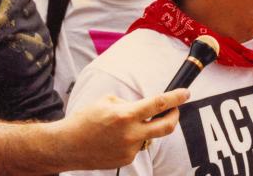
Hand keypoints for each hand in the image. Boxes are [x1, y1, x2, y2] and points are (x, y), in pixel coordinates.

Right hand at [60, 89, 189, 168]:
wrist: (67, 146)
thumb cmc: (84, 119)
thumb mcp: (106, 101)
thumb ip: (129, 104)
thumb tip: (143, 108)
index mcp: (126, 115)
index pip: (159, 104)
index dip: (176, 97)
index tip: (186, 93)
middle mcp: (131, 133)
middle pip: (166, 126)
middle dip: (175, 116)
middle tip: (174, 110)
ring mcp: (129, 149)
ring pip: (149, 136)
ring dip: (146, 128)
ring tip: (125, 125)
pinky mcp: (126, 159)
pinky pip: (137, 146)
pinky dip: (132, 139)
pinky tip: (115, 138)